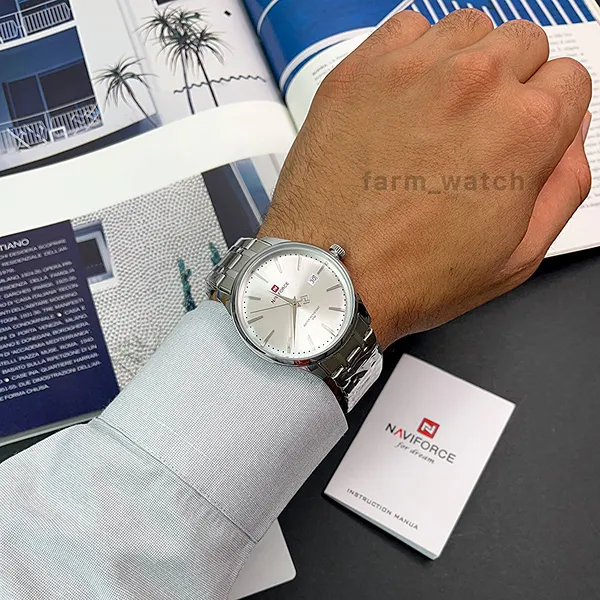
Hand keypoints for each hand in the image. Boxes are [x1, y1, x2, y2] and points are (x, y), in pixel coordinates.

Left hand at [260, 9, 592, 347]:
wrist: (329, 274)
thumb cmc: (412, 275)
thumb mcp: (517, 256)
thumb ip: (565, 186)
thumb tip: (570, 137)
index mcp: (524, 129)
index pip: (569, 79)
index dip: (550, 111)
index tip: (523, 133)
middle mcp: (474, 84)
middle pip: (523, 43)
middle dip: (513, 82)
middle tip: (479, 128)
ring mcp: (412, 70)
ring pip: (469, 28)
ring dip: (466, 60)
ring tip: (440, 111)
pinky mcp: (359, 70)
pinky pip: (407, 27)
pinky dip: (413, 52)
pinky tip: (403, 95)